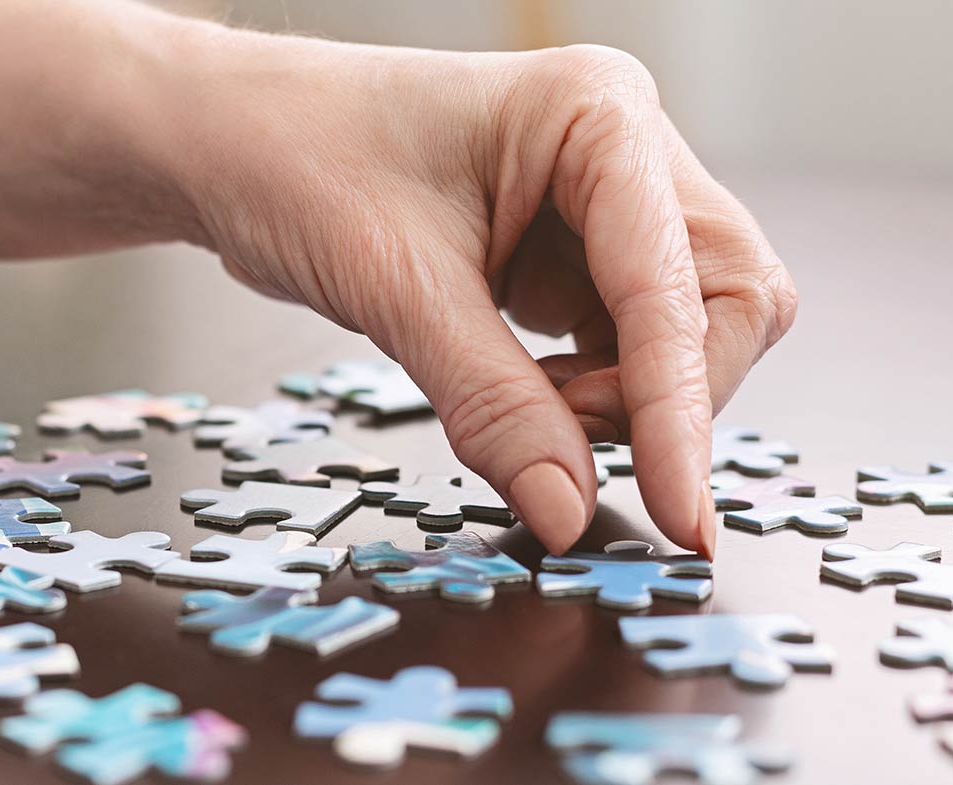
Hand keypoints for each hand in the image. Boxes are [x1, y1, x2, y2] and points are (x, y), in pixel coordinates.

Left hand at [175, 38, 797, 555]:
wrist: (225, 141)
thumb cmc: (293, 157)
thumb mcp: (394, 288)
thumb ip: (491, 404)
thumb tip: (567, 509)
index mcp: (598, 115)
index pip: (678, 287)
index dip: (680, 410)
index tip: (677, 513)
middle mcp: (624, 150)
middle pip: (727, 303)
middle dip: (665, 395)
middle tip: (564, 439)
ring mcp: (607, 205)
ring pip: (688, 333)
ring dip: (627, 401)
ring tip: (521, 407)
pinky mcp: (576, 255)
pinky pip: (630, 347)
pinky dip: (592, 396)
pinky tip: (522, 397)